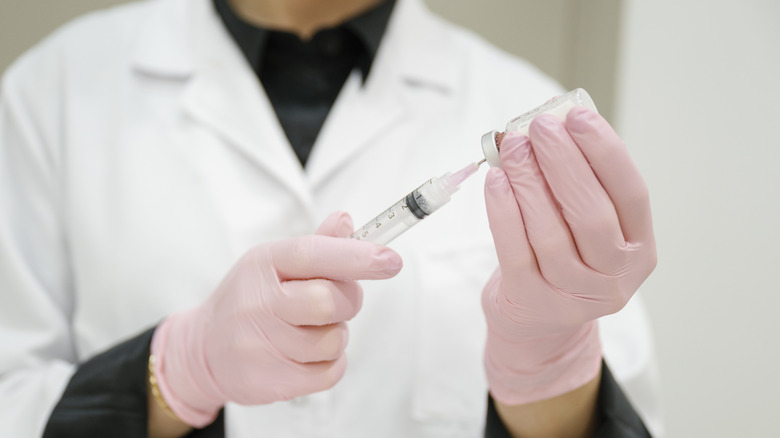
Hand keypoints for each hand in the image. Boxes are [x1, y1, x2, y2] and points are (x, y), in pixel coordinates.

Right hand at [150, 212, 402, 426]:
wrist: (203, 350)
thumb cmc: (249, 300)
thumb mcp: (273, 263)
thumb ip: (317, 244)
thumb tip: (346, 221)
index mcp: (264, 263)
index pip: (314, 254)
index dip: (357, 256)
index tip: (390, 260)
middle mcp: (259, 301)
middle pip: (330, 300)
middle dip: (347, 301)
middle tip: (335, 301)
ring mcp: (262, 344)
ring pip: (334, 339)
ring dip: (335, 334)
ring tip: (310, 329)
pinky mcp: (272, 381)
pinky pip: (330, 372)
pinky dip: (330, 363)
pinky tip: (307, 354)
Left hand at [482, 107, 655, 404]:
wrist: (537, 321)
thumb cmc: (563, 256)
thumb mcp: (585, 224)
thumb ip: (580, 181)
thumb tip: (556, 125)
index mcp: (639, 249)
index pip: (631, 195)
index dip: (606, 153)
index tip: (579, 117)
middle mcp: (615, 277)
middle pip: (591, 215)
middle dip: (564, 163)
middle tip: (540, 126)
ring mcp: (574, 295)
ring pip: (551, 234)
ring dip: (529, 182)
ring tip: (513, 147)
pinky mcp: (532, 302)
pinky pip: (515, 252)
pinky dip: (504, 212)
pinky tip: (496, 180)